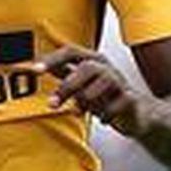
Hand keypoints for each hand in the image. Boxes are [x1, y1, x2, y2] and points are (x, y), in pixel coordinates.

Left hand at [28, 45, 150, 136]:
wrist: (137, 114)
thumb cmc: (103, 95)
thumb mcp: (79, 82)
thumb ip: (61, 72)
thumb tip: (33, 65)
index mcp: (91, 60)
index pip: (70, 51)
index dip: (52, 59)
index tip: (34, 70)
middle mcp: (106, 67)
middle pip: (87, 68)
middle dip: (67, 87)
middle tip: (52, 104)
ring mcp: (120, 82)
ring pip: (103, 83)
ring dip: (86, 100)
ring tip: (79, 111)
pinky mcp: (131, 99)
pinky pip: (117, 104)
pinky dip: (105, 114)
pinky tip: (101, 119)